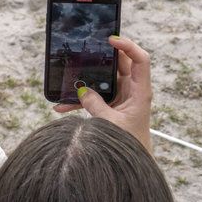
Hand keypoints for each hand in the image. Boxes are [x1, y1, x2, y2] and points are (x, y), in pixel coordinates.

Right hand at [53, 36, 152, 151]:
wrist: (132, 161)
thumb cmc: (129, 143)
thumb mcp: (110, 123)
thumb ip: (95, 104)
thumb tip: (82, 90)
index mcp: (139, 91)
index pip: (140, 60)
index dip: (128, 46)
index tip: (111, 40)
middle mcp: (131, 90)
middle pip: (119, 63)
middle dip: (102, 56)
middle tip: (86, 49)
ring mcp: (119, 95)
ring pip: (102, 78)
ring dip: (85, 79)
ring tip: (68, 76)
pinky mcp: (108, 103)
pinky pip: (92, 94)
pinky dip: (77, 99)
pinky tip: (61, 106)